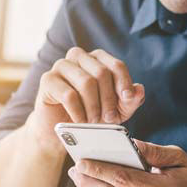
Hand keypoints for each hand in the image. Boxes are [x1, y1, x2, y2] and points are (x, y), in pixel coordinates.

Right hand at [26, 47, 145, 154]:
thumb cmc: (89, 114)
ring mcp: (61, 66)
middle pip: (101, 72)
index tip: (127, 99)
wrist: (59, 129)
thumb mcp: (116, 110)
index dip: (124, 83)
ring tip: (94, 121)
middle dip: (108, 99)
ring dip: (94, 107)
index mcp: (96, 58)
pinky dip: (78, 112)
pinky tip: (80, 121)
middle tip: (109, 118)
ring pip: (86, 82)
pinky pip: (69, 94)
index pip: (116, 65)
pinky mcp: (47, 79)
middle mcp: (78, 56)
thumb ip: (129, 100)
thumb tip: (139, 90)